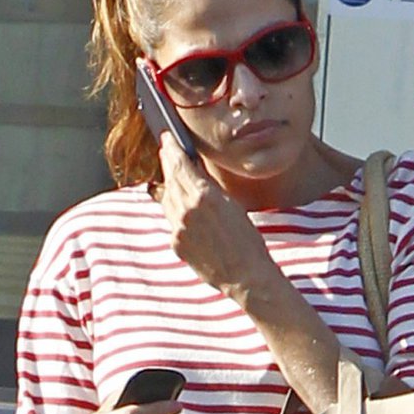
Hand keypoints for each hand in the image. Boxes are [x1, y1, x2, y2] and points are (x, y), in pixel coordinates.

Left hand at [157, 136, 276, 300]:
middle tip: (166, 151)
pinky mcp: (176, 243)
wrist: (245, 276)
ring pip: (167, 199)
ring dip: (170, 186)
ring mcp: (178, 228)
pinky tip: (180, 205)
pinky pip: (171, 219)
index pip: (180, 164)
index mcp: (204, 196)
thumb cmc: (247, 241)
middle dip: (168, 163)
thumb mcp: (232, 204)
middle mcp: (187, 210)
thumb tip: (195, 169)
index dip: (171, 149)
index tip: (166, 137)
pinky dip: (174, 209)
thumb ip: (209, 186)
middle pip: (170, 179)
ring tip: (173, 177)